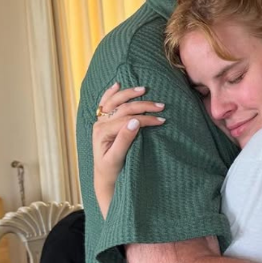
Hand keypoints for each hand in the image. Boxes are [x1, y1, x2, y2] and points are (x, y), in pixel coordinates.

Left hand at [93, 83, 165, 217]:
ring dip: (129, 94)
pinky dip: (111, 93)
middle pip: (123, 107)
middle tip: (161, 106)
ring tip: (144, 90)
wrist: (104, 177)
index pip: (127, 119)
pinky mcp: (103, 121)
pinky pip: (105, 103)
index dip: (145, 118)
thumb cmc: (112, 170)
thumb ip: (124, 139)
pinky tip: (117, 85)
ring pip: (115, 101)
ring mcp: (100, 121)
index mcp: (102, 132)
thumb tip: (136, 121)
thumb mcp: (117, 158)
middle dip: (143, 105)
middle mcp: (100, 124)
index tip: (161, 120)